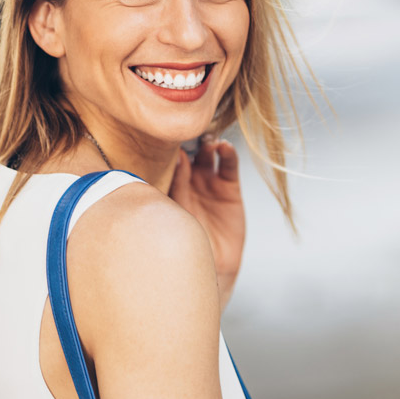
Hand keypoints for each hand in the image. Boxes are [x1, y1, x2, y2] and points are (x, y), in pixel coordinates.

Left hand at [168, 137, 245, 310]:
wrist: (211, 266)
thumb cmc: (186, 241)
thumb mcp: (177, 211)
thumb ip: (176, 187)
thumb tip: (174, 160)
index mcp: (172, 186)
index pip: (171, 162)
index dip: (172, 149)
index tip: (169, 137)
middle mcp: (190, 181)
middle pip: (190, 154)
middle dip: (191, 142)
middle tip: (190, 132)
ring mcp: (209, 183)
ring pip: (209, 156)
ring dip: (209, 145)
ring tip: (209, 140)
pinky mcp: (229, 188)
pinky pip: (228, 167)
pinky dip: (228, 155)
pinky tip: (224, 147)